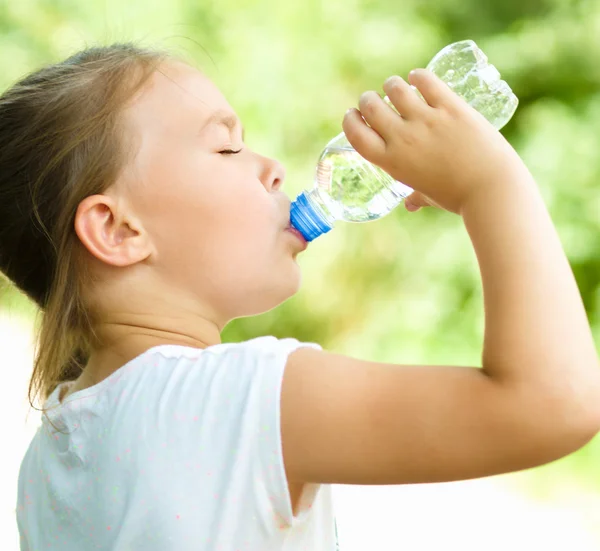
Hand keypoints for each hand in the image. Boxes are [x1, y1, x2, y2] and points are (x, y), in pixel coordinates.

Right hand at [342, 70, 529, 214]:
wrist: (491, 189)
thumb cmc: (458, 197)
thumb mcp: (429, 197)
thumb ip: (416, 197)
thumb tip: (411, 204)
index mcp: (392, 162)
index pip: (356, 134)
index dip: (350, 121)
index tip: (353, 116)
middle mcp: (403, 138)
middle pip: (371, 106)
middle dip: (368, 99)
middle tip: (374, 100)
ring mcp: (426, 120)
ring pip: (395, 88)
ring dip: (391, 84)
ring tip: (395, 86)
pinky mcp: (450, 107)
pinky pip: (426, 81)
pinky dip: (417, 76)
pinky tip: (418, 77)